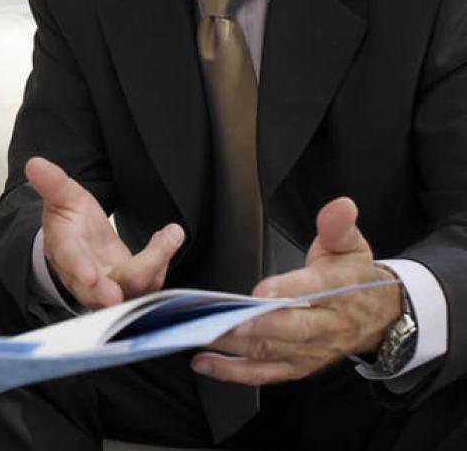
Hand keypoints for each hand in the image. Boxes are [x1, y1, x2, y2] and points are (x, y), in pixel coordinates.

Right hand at [27, 156, 184, 308]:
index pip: (71, 263)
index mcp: (66, 251)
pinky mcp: (132, 286)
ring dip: (153, 267)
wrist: (81, 243)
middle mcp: (87, 276)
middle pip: (101, 291)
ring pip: (133, 289)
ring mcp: (111, 285)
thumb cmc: (70, 221)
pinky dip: (162, 260)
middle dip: (112, 291)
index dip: (81, 270)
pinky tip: (170, 236)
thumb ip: (53, 183)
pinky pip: (151, 281)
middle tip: (123, 289)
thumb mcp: (63, 198)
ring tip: (168, 237)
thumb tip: (34, 163)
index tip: (92, 277)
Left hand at [194, 197, 402, 385]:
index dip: (289, 290)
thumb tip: (341, 206)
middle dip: (254, 325)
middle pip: (290, 329)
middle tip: (222, 318)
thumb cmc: (354, 277)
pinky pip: (263, 373)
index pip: (315, 289)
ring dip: (234, 345)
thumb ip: (338, 226)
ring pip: (271, 351)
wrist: (378, 317)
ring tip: (199, 333)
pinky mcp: (296, 366)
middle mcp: (325, 324)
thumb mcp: (351, 246)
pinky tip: (204, 362)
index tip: (262, 291)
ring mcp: (310, 350)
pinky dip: (232, 371)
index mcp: (339, 289)